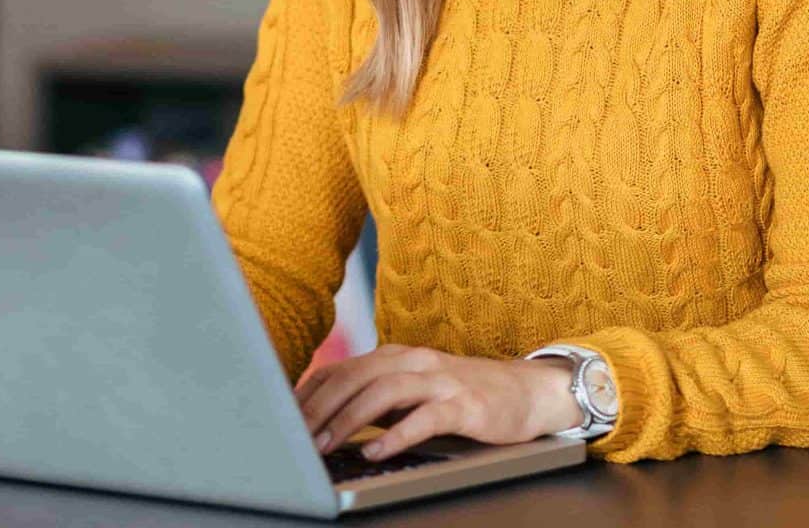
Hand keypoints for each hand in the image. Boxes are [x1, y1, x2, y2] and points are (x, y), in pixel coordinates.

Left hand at [295, 344, 581, 460]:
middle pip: (354, 378)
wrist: (524, 392)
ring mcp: (439, 381)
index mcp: (393, 356)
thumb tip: (323, 415)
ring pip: (383, 393)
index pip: (339, 370)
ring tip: (327, 444)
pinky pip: (424, 419)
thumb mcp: (411, 389)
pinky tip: (376, 452)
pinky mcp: (464, 405)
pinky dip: (395, 436)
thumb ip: (374, 395)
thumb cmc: (459, 394)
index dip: (308, 394)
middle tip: (296, 436)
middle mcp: (412, 361)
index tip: (283, 418)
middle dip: (320, 408)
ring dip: (349, 420)